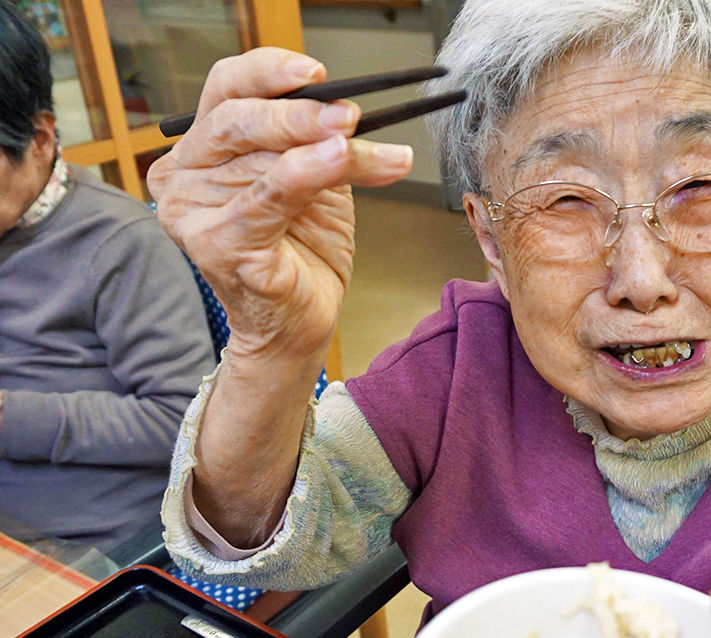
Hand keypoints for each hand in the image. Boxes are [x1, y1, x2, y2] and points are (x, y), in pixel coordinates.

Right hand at [147, 48, 413, 362]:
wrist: (298, 323)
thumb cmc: (301, 252)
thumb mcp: (319, 183)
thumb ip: (321, 144)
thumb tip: (348, 113)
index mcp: (203, 149)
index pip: (226, 89)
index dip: (268, 72)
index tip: (314, 72)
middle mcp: (184, 175)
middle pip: (237, 119)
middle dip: (299, 112)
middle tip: (349, 114)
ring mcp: (193, 212)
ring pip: (261, 160)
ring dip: (322, 148)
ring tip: (358, 145)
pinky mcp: (216, 245)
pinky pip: (264, 199)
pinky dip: (303, 175)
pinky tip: (335, 161)